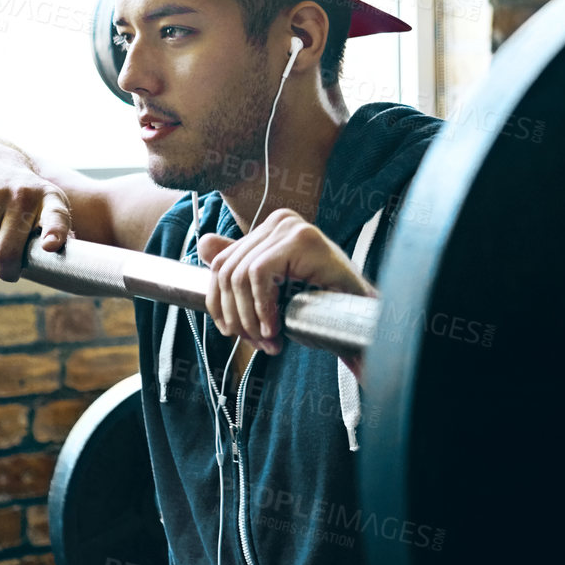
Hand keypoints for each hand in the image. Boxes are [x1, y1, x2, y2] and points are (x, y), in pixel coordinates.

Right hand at [0, 151, 71, 279]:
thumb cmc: (25, 197)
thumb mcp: (47, 205)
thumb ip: (58, 233)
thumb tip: (69, 264)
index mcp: (49, 199)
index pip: (55, 217)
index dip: (54, 233)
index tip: (50, 246)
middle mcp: (22, 195)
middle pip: (7, 252)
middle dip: (6, 272)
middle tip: (8, 273)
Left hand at [196, 208, 377, 355]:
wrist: (362, 321)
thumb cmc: (319, 307)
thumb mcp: (270, 292)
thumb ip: (239, 268)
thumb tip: (203, 244)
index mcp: (268, 229)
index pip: (221, 264)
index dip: (221, 305)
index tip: (239, 334)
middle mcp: (278, 220)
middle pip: (227, 270)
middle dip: (237, 316)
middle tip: (259, 343)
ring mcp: (290, 226)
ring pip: (240, 274)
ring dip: (250, 318)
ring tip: (270, 340)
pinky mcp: (302, 238)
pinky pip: (259, 274)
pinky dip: (262, 308)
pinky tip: (276, 328)